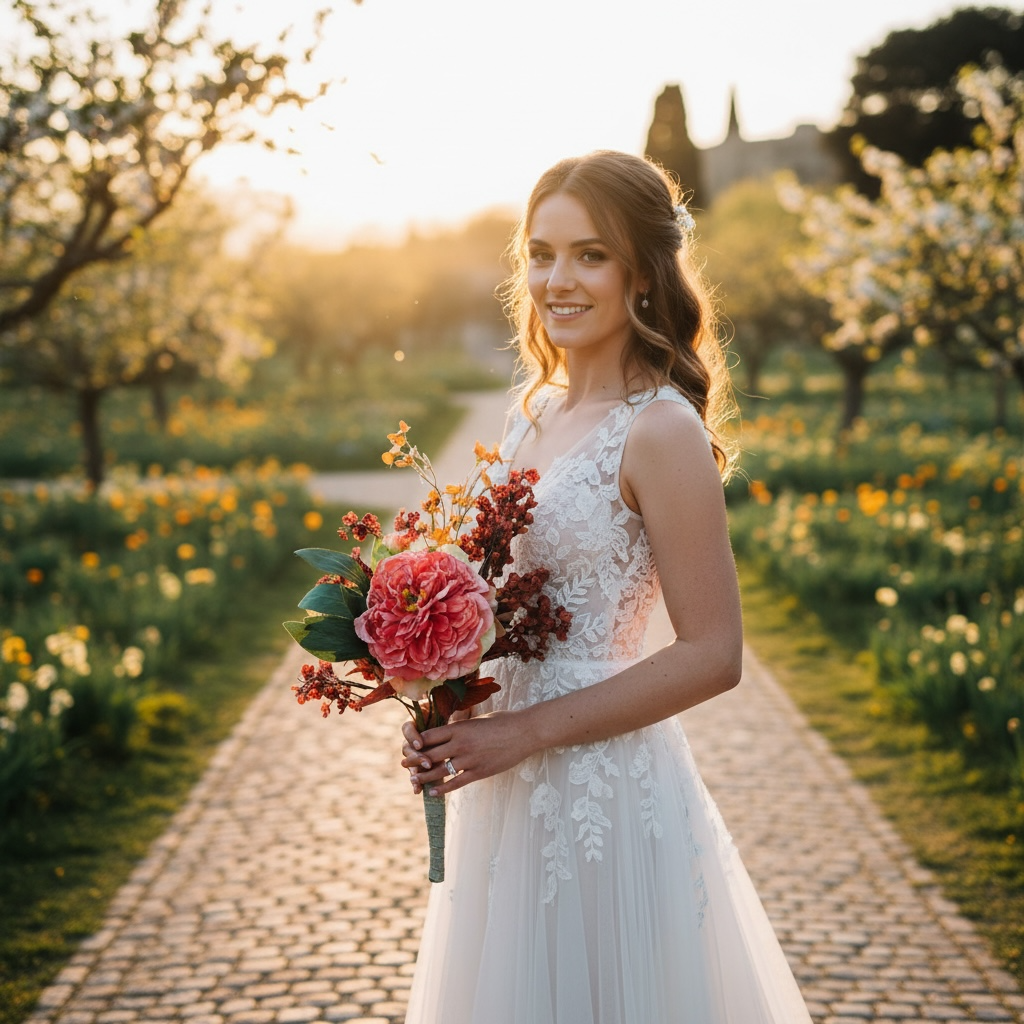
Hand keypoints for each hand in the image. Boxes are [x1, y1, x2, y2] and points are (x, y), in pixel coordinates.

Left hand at [400, 710, 530, 796]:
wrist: (525, 732)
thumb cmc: (504, 721)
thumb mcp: (479, 719)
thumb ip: (464, 726)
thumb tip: (452, 729)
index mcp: (459, 728)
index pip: (430, 736)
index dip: (417, 742)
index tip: (409, 746)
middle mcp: (461, 744)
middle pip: (430, 754)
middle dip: (414, 760)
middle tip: (403, 764)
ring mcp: (470, 760)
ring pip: (440, 771)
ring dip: (424, 777)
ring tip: (413, 781)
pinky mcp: (479, 772)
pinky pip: (456, 783)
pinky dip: (442, 788)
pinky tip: (432, 792)